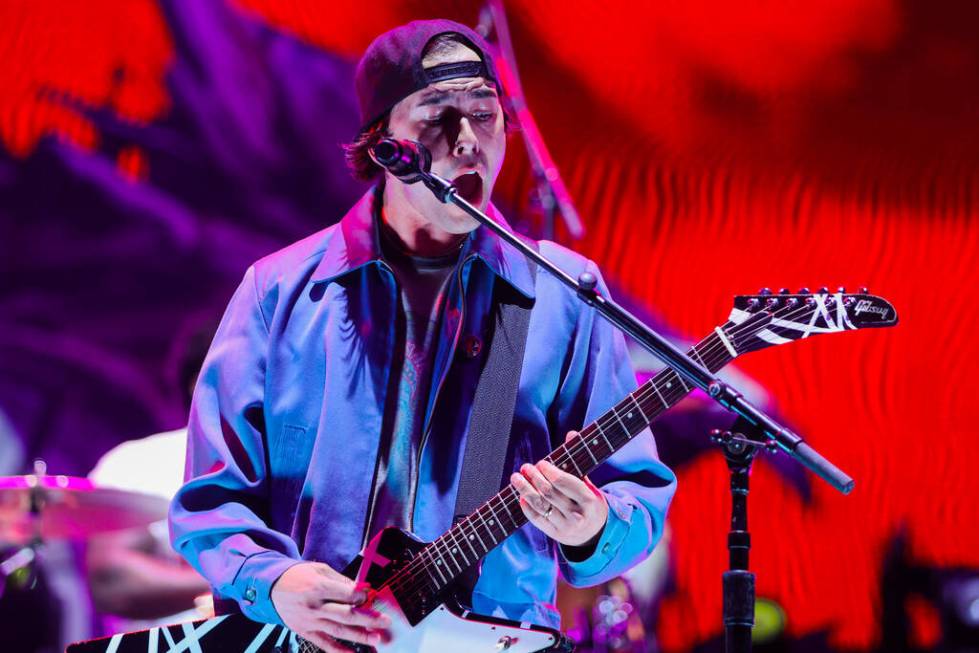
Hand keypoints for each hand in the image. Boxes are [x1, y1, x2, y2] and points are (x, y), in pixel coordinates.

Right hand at [271, 562, 390, 651]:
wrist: (271, 588)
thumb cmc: (298, 576)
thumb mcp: (320, 570)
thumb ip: (341, 581)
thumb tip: (362, 590)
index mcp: (318, 587)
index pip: (347, 595)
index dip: (363, 597)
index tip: (374, 597)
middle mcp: (314, 607)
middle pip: (346, 615)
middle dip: (368, 619)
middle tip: (385, 621)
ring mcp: (310, 622)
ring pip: (338, 631)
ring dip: (359, 636)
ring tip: (376, 639)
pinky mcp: (305, 632)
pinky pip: (324, 644)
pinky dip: (339, 651)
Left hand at [510, 431, 608, 546]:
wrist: (595, 533)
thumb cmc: (589, 502)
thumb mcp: (589, 484)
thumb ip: (578, 461)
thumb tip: (571, 434)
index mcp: (589, 500)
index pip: (565, 483)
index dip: (550, 472)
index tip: (541, 463)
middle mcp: (577, 515)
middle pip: (550, 493)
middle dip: (535, 478)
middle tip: (526, 467)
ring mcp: (565, 527)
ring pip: (540, 506)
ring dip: (525, 490)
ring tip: (516, 478)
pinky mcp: (555, 534)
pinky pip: (537, 520)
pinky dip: (527, 507)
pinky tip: (520, 496)